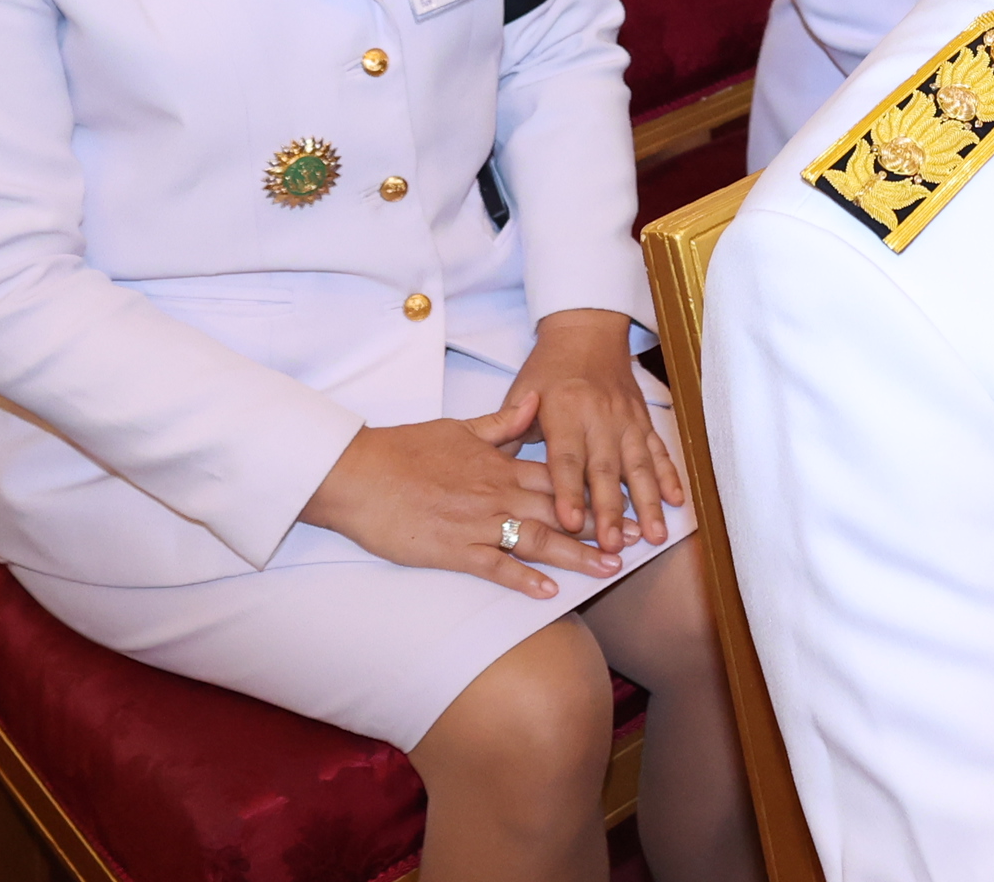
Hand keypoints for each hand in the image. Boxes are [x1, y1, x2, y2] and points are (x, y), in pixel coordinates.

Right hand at [298, 393, 616, 596]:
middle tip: (635, 540)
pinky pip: (496, 566)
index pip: (559, 477)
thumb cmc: (404, 450)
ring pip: (537, 539)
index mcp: (499, 464)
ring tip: (609, 569)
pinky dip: (524, 580)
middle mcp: (496, 493)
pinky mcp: (452, 550)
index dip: (594, 489)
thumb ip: (503, 422)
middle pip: (559, 510)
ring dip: (576, 556)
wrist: (358, 474)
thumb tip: (536, 401)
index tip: (625, 499)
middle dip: (600, 526)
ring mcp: (476, 523)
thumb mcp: (459, 427)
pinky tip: (549, 592)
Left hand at [506, 308, 684, 549]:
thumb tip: (495, 478)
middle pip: (606, 470)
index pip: (567, 459)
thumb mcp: (521, 395)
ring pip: (639, 465)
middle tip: (613, 545)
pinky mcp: (643, 420)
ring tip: (654, 534)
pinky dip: (669, 476)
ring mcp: (626, 420)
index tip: (570, 523)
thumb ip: (511, 436)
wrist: (586, 332)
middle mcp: (599, 417)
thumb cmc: (548, 369)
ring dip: (648, 502)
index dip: (569, 492)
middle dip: (612, 510)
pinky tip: (676, 501)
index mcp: (565, 412)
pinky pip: (658, 451)